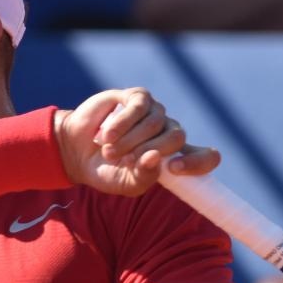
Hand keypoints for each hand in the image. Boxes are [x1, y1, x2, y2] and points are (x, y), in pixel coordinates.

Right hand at [56, 87, 219, 195]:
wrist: (76, 151)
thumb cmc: (106, 171)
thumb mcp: (126, 184)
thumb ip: (144, 177)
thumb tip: (155, 158)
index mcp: (174, 157)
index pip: (206, 156)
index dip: (200, 162)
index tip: (175, 170)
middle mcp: (168, 132)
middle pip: (177, 137)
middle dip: (149, 151)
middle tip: (124, 162)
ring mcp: (155, 113)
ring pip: (155, 123)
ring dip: (129, 141)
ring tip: (109, 151)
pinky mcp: (138, 98)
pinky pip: (139, 108)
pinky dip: (121, 125)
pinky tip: (106, 135)